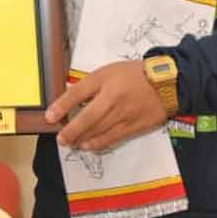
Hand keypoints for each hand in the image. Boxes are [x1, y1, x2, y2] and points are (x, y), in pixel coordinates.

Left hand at [45, 60, 166, 151]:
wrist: (167, 82)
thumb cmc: (135, 74)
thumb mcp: (109, 71)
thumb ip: (91, 84)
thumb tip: (72, 98)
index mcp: (105, 79)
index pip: (78, 93)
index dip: (61, 106)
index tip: (49, 117)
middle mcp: (113, 97)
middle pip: (87, 117)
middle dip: (71, 129)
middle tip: (60, 138)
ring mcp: (124, 113)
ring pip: (98, 130)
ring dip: (82, 138)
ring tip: (70, 142)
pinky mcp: (134, 126)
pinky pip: (113, 137)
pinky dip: (98, 143)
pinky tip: (88, 146)